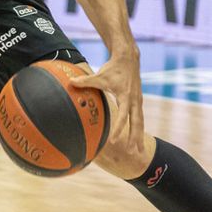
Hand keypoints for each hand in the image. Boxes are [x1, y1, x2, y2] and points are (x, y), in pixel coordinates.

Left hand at [70, 48, 144, 164]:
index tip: (114, 140)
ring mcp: (138, 100)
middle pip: (137, 122)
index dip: (120, 129)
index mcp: (126, 96)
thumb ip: (86, 81)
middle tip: (133, 152)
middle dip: (135, 137)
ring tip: (139, 150)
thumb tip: (71, 82)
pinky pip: (140, 117)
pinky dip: (139, 128)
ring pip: (141, 121)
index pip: (124, 116)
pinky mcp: (138, 100)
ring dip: (139, 136)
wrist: (129, 58)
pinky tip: (137, 137)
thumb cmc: (113, 68)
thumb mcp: (99, 75)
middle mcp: (135, 100)